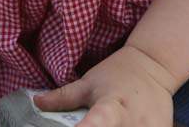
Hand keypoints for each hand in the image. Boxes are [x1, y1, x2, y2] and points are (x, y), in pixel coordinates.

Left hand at [34, 45, 175, 126]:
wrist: (153, 67)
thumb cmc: (116, 74)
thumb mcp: (88, 82)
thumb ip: (63, 96)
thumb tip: (36, 102)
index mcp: (112, 104)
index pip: (100, 120)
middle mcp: (134, 120)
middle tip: (87, 125)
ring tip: (111, 123)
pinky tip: (124, 126)